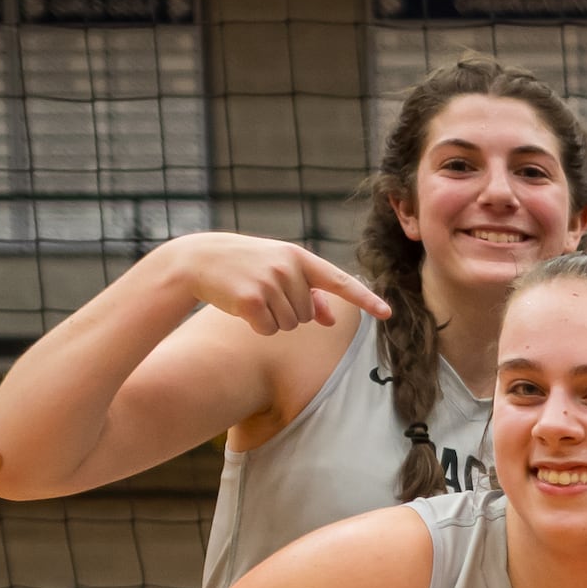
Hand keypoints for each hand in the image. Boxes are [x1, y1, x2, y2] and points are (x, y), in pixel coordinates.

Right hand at [163, 232, 391, 336]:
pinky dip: (258, 326)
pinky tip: (243, 308)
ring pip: (291, 325)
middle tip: (263, 292)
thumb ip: (309, 293)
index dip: (365, 299)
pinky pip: (270, 330)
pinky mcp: (251, 300)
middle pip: (308, 315)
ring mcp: (269, 283)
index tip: (387, 313)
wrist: (199, 259)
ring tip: (252, 297)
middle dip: (288, 311)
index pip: (339, 281)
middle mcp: (288, 268)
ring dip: (273, 320)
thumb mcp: (279, 270)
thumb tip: (332, 319)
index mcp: (299, 257)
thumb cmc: (245, 266)